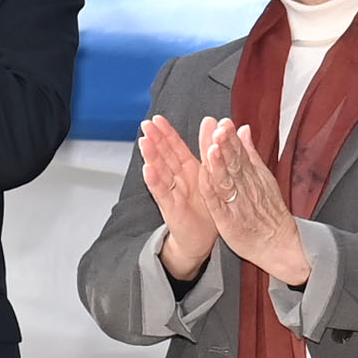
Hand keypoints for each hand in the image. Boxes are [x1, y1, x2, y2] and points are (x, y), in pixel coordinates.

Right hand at [140, 113, 223, 279]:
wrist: (203, 238)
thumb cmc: (206, 207)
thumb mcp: (210, 176)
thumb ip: (209, 152)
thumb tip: (213, 124)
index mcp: (190, 170)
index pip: (176, 148)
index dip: (167, 133)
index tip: (157, 119)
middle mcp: (178, 179)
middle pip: (164, 156)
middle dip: (155, 140)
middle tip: (146, 125)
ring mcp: (173, 193)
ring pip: (160, 172)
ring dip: (151, 157)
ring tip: (144, 142)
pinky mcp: (172, 208)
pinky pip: (162, 193)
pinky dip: (155, 181)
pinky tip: (148, 169)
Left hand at [197, 119, 311, 284]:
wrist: (279, 244)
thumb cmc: (269, 212)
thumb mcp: (264, 177)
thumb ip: (250, 153)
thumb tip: (243, 129)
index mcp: (252, 175)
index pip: (240, 153)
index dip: (232, 138)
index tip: (225, 122)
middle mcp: (245, 187)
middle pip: (234, 163)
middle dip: (226, 146)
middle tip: (219, 130)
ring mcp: (237, 203)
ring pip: (226, 181)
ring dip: (219, 166)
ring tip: (213, 149)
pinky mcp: (228, 220)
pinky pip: (219, 204)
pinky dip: (213, 192)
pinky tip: (206, 181)